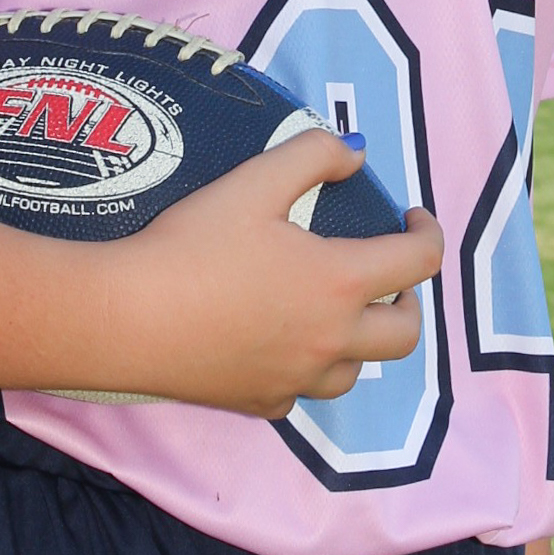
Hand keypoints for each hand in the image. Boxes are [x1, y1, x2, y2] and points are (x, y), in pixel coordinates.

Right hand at [104, 128, 443, 418]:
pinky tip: (281, 345)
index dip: (428, 232)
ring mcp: (298, 380)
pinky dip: (306, 368)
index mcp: (340, 283)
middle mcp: (332, 340)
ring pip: (358, 370)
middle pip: (406, 333)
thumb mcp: (253, 182)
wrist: (126, 318)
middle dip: (409, 299)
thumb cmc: (190, 245)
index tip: (412, 216)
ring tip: (336, 312)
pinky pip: (303, 392)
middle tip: (385, 274)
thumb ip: (313, 155)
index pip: (420, 262)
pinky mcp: (261, 403)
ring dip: (362, 340)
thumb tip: (356, 151)